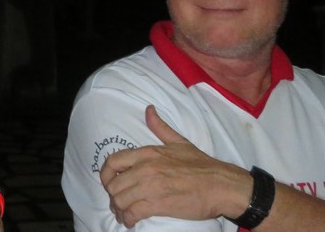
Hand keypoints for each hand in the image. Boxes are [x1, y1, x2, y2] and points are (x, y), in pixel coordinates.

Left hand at [99, 105, 250, 227]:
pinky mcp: (158, 205)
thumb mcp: (179, 142)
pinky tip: (130, 222)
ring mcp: (150, 187)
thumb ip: (160, 127)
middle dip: (113, 195)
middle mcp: (145, 168)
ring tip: (123, 214)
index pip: (112, 162)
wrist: (223, 186)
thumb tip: (148, 109)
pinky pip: (133, 213)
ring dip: (118, 209)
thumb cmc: (203, 165)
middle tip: (118, 202)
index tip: (110, 182)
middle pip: (113, 184)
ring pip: (120, 200)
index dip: (106, 174)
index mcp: (147, 153)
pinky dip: (128, 219)